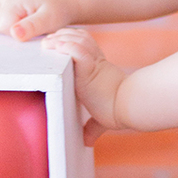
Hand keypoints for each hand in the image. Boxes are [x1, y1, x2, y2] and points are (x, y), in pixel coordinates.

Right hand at [0, 0, 79, 40]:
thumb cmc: (57, 9)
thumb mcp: (50, 20)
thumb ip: (32, 27)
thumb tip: (14, 34)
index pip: (1, 27)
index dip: (14, 34)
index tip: (30, 30)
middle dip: (5, 30)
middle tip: (25, 26)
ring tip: (15, 23)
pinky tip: (0, 21)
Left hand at [42, 26, 125, 145]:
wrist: (130, 108)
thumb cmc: (119, 112)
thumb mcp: (102, 118)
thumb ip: (92, 127)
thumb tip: (87, 141)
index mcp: (98, 68)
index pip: (84, 46)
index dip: (70, 41)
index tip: (56, 44)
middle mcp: (97, 62)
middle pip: (79, 38)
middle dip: (62, 36)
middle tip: (48, 41)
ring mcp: (95, 63)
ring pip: (77, 41)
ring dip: (61, 39)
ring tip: (47, 43)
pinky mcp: (93, 68)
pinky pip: (78, 51)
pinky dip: (66, 46)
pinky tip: (55, 45)